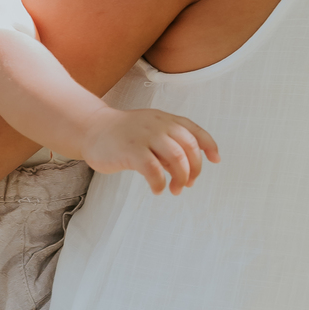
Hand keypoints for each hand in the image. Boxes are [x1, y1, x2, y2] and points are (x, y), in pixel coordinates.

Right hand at [80, 106, 219, 194]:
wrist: (93, 130)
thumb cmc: (124, 135)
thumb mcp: (150, 132)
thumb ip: (168, 146)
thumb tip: (187, 170)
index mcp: (165, 119)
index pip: (194, 131)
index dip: (209, 145)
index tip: (216, 160)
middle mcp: (158, 125)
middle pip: (189, 147)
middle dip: (194, 169)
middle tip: (188, 184)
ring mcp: (144, 136)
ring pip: (176, 157)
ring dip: (180, 178)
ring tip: (174, 189)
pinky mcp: (130, 150)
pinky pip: (153, 170)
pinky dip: (159, 183)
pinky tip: (157, 190)